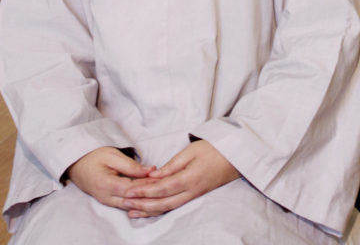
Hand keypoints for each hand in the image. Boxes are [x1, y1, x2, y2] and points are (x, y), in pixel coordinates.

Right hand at [67, 147, 155, 210]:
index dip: (146, 185)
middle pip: (132, 200)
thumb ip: (131, 165)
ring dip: (145, 200)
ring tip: (160, 192)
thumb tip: (151, 170)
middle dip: (149, 194)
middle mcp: (106, 197)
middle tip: (165, 187)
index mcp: (105, 183)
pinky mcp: (109, 202)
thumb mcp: (112, 155)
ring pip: (130, 206)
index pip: (131, 188)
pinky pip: (126, 205)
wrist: (76, 163)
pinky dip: (138, 202)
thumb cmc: (94, 156)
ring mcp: (107, 202)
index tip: (161, 179)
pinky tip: (149, 198)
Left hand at [124, 140, 239, 217]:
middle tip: (125, 202)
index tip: (129, 191)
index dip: (144, 191)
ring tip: (132, 210)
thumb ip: (172, 165)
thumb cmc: (213, 149)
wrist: (235, 156)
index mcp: (189, 179)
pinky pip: (174, 206)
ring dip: (148, 210)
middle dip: (142, 204)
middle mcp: (191, 192)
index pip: (162, 189)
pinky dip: (159, 209)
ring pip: (167, 208)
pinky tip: (150, 209)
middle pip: (163, 203)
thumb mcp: (192, 151)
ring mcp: (193, 196)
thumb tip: (154, 176)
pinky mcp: (194, 196)